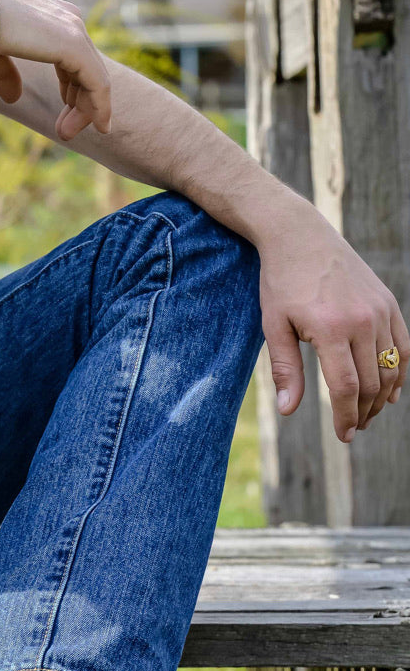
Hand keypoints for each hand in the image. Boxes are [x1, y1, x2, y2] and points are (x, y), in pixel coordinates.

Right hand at [0, 0, 112, 138]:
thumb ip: (6, 74)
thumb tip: (14, 99)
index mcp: (49, 12)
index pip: (71, 54)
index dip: (69, 85)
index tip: (63, 110)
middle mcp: (67, 16)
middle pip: (85, 66)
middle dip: (78, 101)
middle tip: (65, 131)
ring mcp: (73, 29)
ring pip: (94, 77)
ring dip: (87, 110)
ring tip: (67, 133)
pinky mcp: (75, 45)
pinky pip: (98, 83)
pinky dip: (100, 107)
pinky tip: (100, 126)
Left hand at [260, 215, 408, 442]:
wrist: (300, 236)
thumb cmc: (281, 281)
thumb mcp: (273, 325)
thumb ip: (285, 368)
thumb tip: (289, 410)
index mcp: (330, 328)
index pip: (348, 387)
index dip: (347, 416)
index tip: (343, 435)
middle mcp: (362, 320)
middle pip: (373, 382)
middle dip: (364, 412)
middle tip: (353, 428)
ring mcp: (380, 311)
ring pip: (391, 368)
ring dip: (382, 397)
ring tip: (367, 414)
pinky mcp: (388, 303)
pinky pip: (403, 346)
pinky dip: (400, 372)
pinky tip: (391, 392)